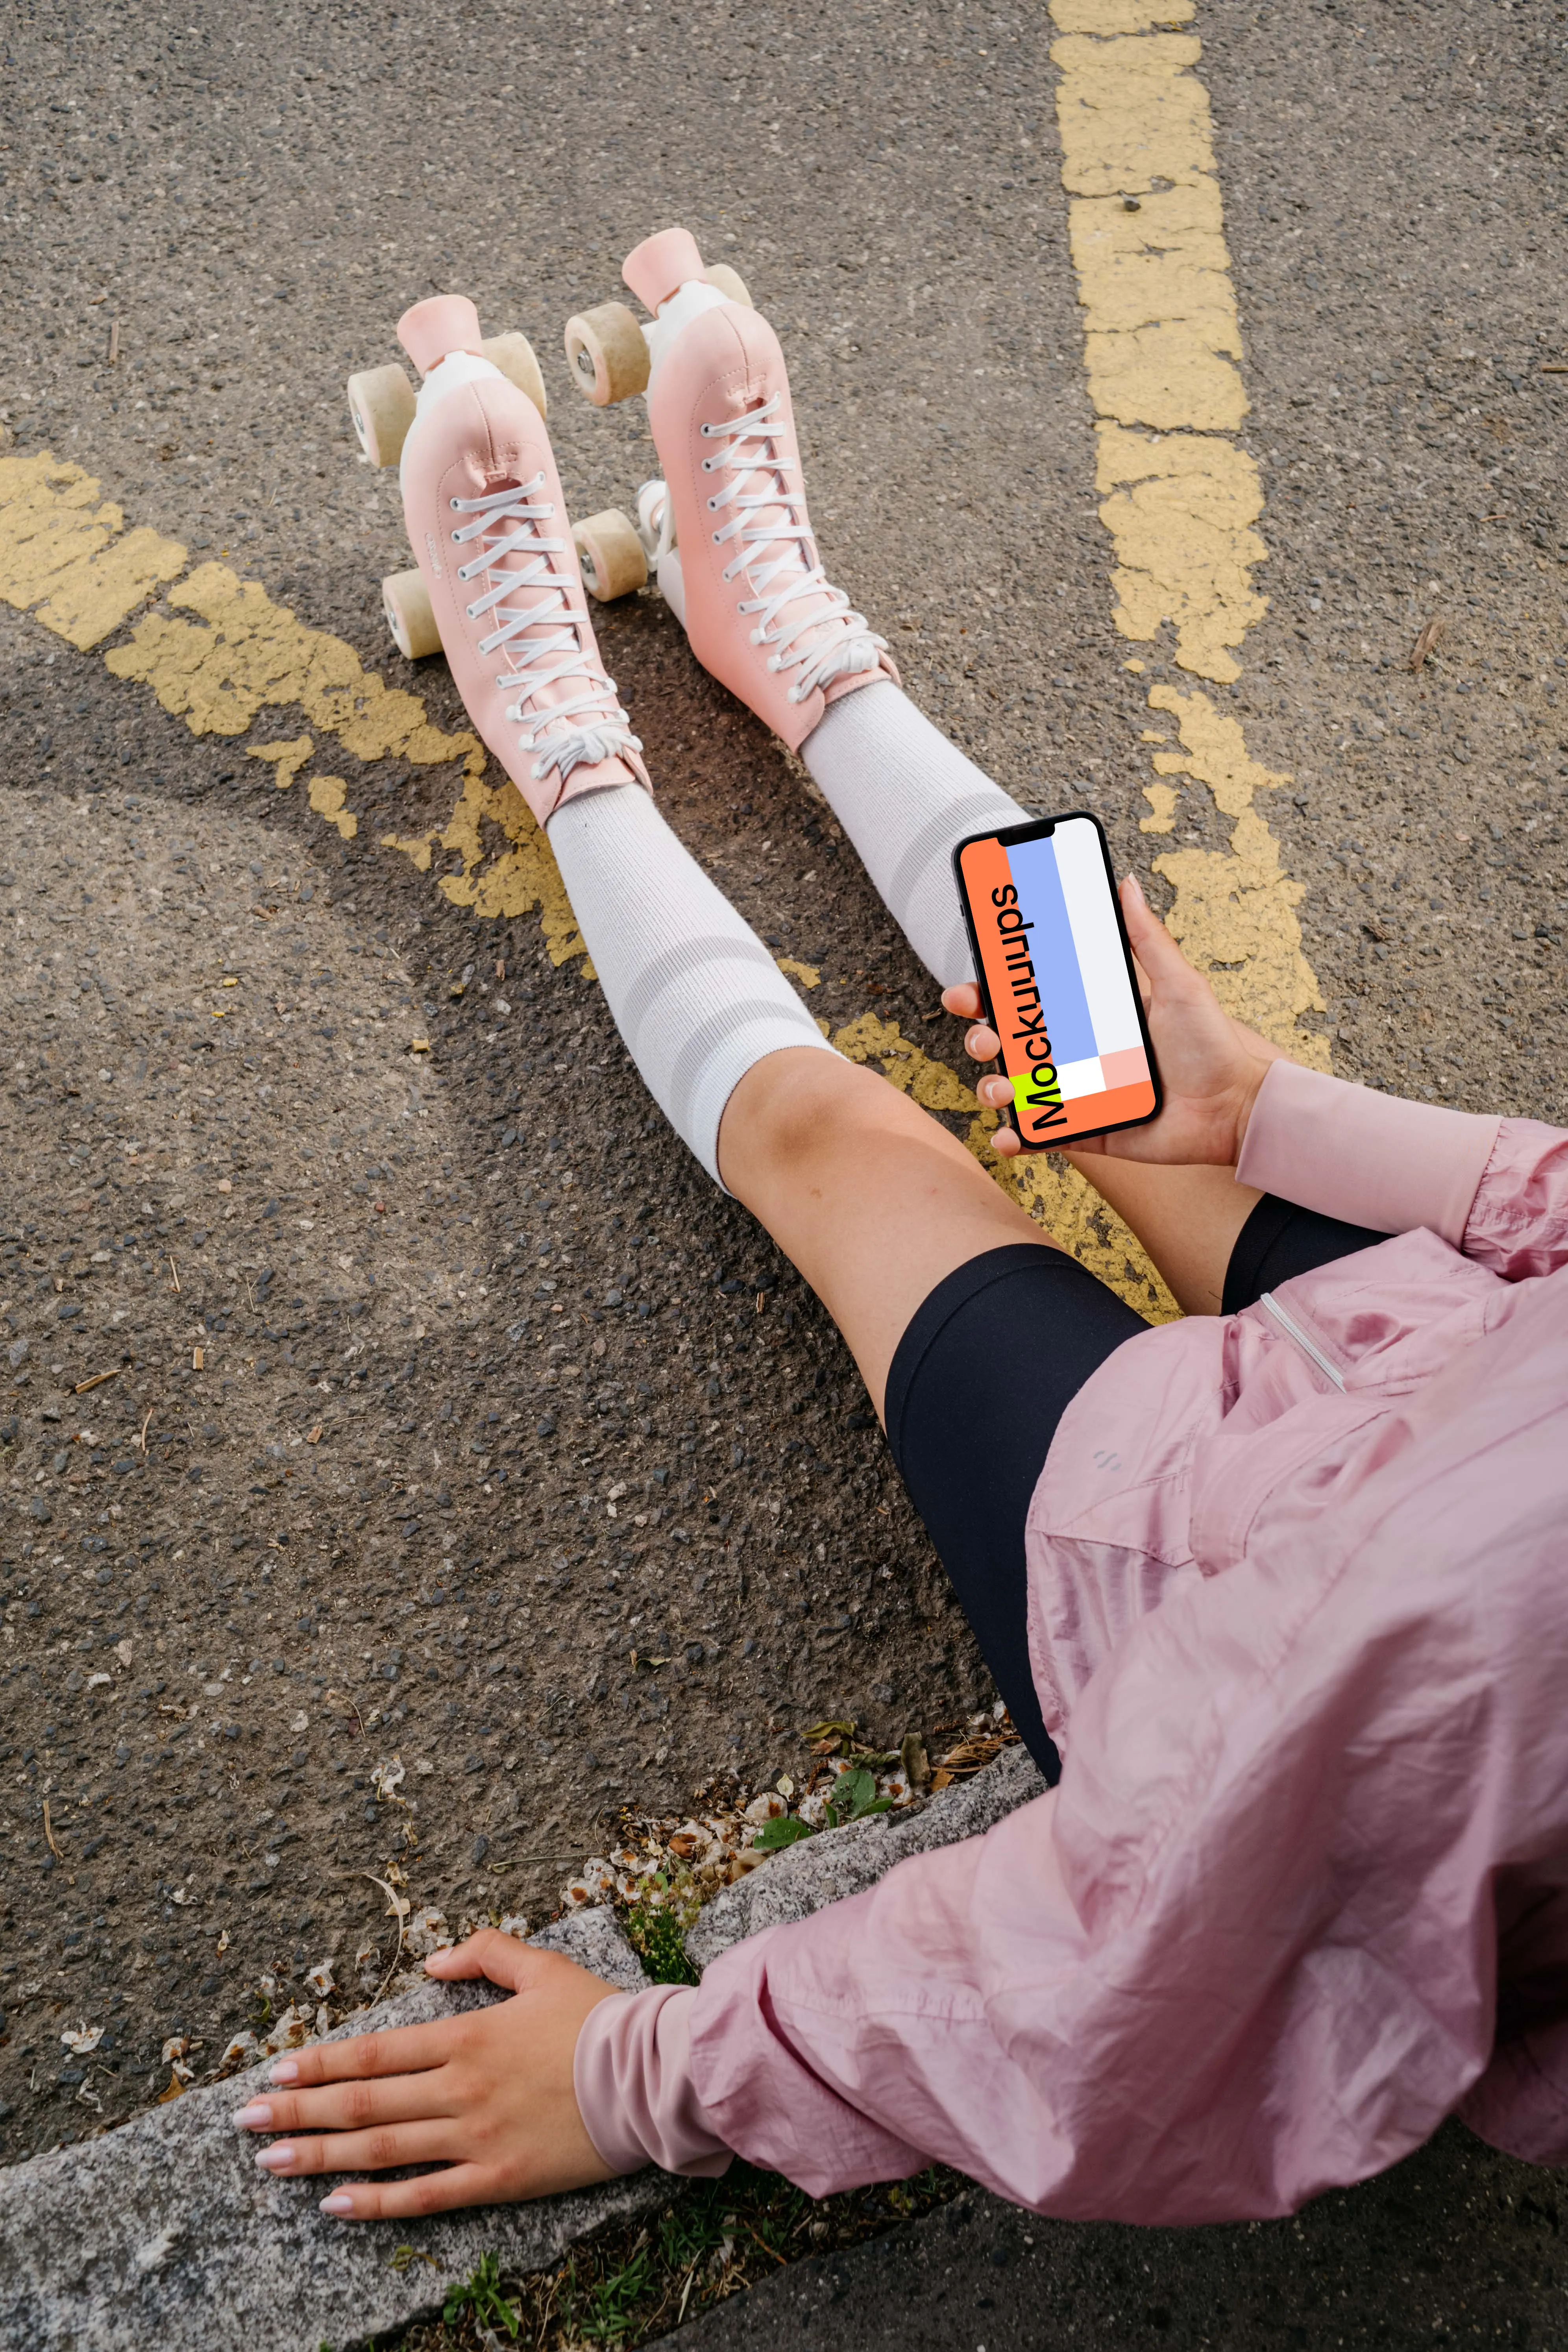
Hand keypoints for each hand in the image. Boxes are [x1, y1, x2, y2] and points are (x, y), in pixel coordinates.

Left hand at [231, 1931, 620, 2219]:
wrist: (650, 2074)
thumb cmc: (598, 2017)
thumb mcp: (541, 1966)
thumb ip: (484, 1952)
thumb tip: (430, 1964)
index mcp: (465, 2036)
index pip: (372, 2052)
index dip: (319, 2062)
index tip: (274, 2069)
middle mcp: (459, 2088)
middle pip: (361, 2103)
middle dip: (296, 2109)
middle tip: (243, 2120)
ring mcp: (475, 2138)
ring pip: (381, 2150)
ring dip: (318, 2155)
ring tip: (270, 2160)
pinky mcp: (498, 2179)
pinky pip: (426, 2197)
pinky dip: (377, 2203)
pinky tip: (335, 2206)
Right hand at [943, 875, 1284, 1166]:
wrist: (1235, 1108)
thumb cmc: (1212, 1044)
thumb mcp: (1179, 984)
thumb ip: (1147, 938)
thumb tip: (1128, 882)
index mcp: (1090, 1015)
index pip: (1029, 999)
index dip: (993, 993)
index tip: (972, 989)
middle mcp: (1077, 1052)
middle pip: (1011, 1041)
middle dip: (983, 1037)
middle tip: (985, 1035)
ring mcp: (1078, 1092)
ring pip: (1017, 1087)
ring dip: (994, 1085)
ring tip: (1002, 1086)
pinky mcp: (1088, 1131)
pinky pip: (1042, 1135)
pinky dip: (1017, 1137)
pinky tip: (1008, 1134)